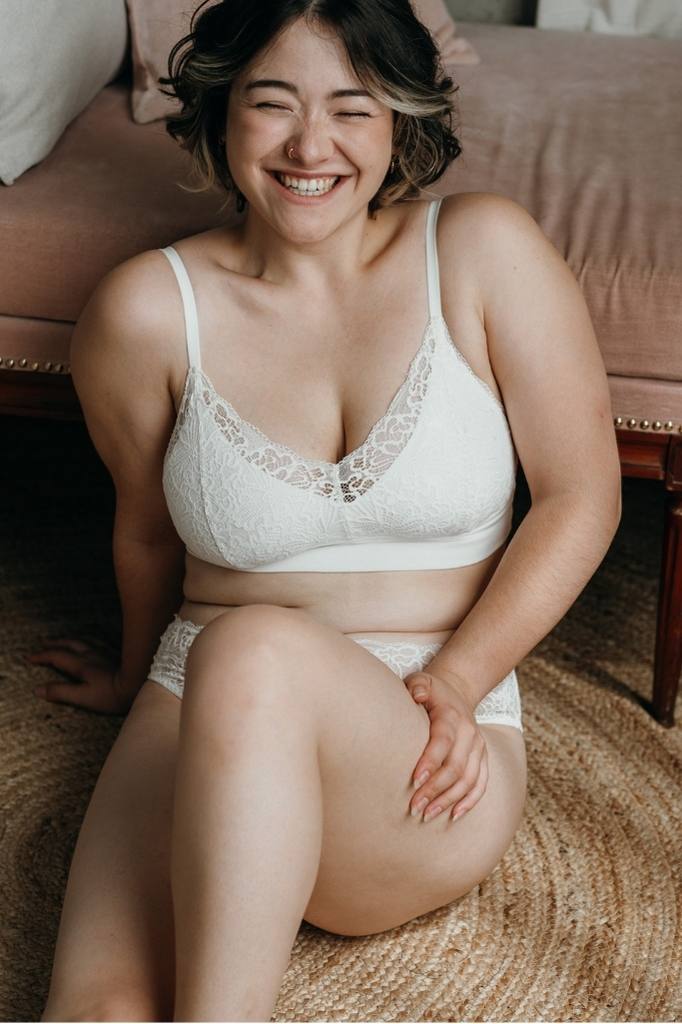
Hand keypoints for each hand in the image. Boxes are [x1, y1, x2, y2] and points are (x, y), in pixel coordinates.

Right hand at [24, 637, 131, 715]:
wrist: (141, 684)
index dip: (41, 656)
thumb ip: (61, 692)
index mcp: (81, 665)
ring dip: (70, 639)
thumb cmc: (113, 695)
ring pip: (83, 640)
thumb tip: (38, 690)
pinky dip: (89, 639)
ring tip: (64, 639)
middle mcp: (92, 654)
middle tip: (43, 643)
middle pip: (69, 644)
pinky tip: (92, 640)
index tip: (29, 657)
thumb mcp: (84, 698)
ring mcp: (105, 652)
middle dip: (54, 643)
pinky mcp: (116, 654)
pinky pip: (98, 641)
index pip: (56, 657)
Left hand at [403, 667, 487, 823]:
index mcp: (452, 716)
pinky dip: (470, 801)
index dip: (430, 762)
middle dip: (435, 789)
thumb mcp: (421, 680)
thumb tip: (417, 696)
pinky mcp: (483, 758)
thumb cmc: (431, 692)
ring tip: (428, 814)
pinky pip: (481, 784)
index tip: (414, 780)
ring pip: (469, 780)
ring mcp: (479, 747)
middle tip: (414, 807)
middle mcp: (469, 733)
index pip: (443, 742)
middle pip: (455, 767)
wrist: (457, 691)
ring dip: (449, 800)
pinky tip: (455, 816)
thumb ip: (417, 686)